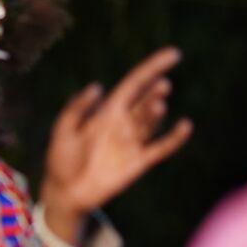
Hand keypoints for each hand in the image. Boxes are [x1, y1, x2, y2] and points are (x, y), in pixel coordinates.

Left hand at [41, 47, 192, 226]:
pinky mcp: (138, 163)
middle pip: (144, 101)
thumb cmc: (61, 159)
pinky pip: (160, 148)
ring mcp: (132, 143)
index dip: (152, 68)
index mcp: (107, 111)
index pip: (134, 84)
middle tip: (162, 84)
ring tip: (157, 103)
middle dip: (154, 91)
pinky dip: (174, 138)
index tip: (174, 54)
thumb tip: (99, 86)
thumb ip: (77, 108)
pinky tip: (185, 126)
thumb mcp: (62, 130)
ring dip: (155, 113)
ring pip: (150, 122)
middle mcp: (123, 124)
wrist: (64, 193)